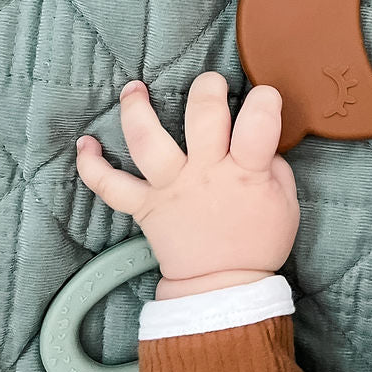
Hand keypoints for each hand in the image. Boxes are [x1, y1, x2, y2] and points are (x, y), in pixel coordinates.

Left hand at [76, 73, 299, 299]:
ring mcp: (170, 189)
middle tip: (210, 84)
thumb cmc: (257, 244)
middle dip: (206, 88)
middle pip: (202, 116)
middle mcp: (205, 174)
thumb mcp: (286, 204)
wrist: (222, 287)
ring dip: (136, 110)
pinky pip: (110, 186)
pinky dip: (91, 166)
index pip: (259, 124)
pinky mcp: (144, 207)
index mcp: (246, 174)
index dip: (266, 101)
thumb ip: (275, 167)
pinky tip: (85, 144)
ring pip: (147, 140)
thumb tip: (262, 142)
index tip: (265, 96)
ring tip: (134, 89)